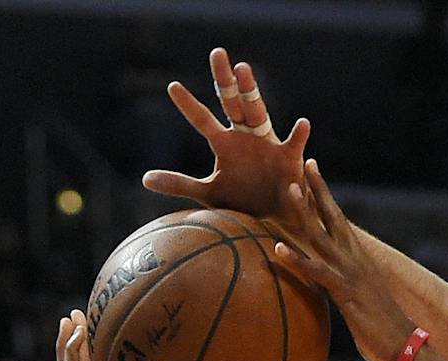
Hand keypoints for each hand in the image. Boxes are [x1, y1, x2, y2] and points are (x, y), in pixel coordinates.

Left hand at [143, 48, 309, 218]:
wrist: (274, 219)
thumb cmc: (243, 202)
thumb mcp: (209, 193)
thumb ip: (179, 183)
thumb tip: (145, 179)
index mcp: (225, 144)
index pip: (202, 119)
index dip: (188, 104)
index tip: (172, 86)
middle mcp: (245, 136)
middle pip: (232, 103)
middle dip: (225, 79)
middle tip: (218, 54)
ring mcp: (267, 144)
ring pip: (257, 112)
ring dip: (251, 92)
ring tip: (244, 70)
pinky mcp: (289, 158)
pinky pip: (294, 144)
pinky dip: (299, 135)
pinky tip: (302, 124)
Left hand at [271, 160, 412, 360]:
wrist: (405, 345)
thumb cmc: (385, 331)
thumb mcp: (364, 304)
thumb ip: (348, 292)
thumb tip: (340, 295)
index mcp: (360, 260)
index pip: (341, 222)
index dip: (327, 199)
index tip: (315, 175)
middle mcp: (356, 260)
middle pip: (334, 217)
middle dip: (319, 190)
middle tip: (305, 164)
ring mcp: (350, 273)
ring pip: (323, 236)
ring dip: (305, 212)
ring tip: (289, 189)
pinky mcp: (345, 291)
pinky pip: (317, 272)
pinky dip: (297, 260)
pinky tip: (278, 248)